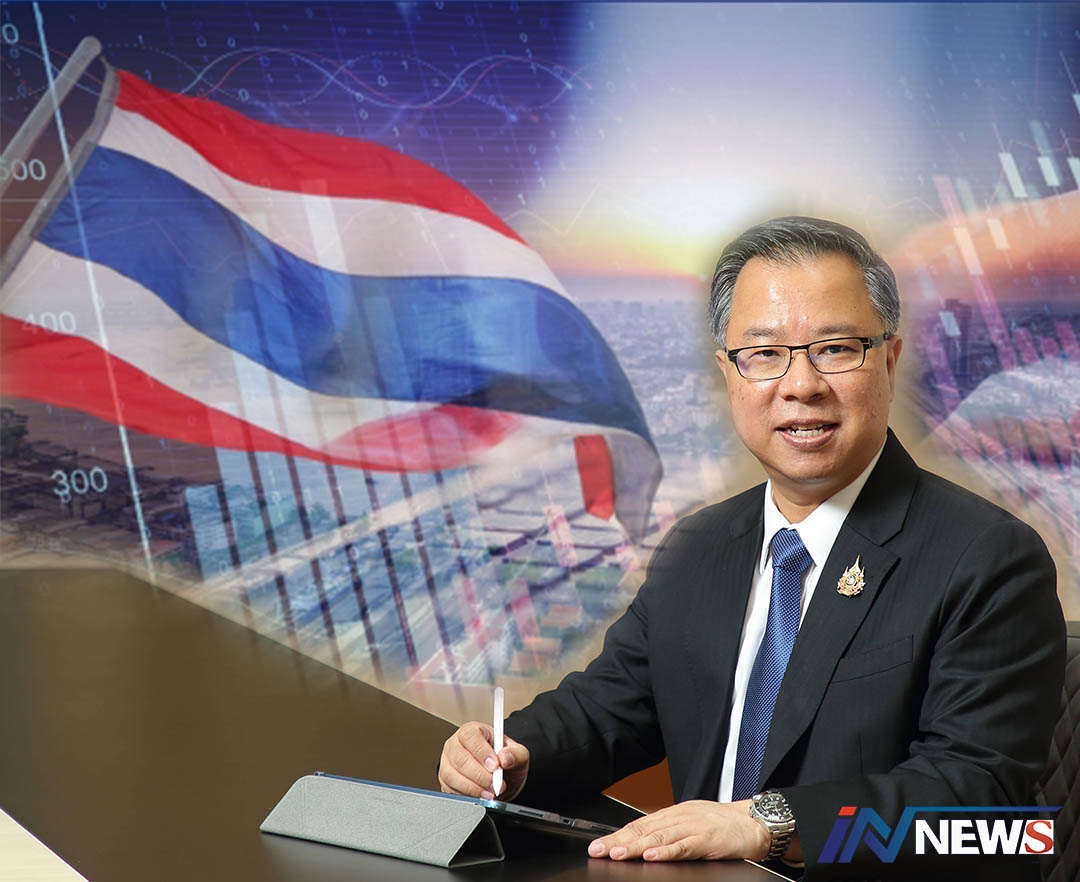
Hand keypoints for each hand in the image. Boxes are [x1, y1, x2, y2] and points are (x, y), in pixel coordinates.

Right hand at [437, 721, 528, 800]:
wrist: (501, 777)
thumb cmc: (505, 760)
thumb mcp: (519, 754)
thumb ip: (516, 754)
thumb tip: (505, 758)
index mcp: (473, 730)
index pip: (470, 735)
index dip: (481, 751)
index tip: (495, 766)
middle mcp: (456, 744)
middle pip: (460, 758)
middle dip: (479, 775)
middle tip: (495, 783)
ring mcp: (448, 762)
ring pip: (451, 775)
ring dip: (473, 788)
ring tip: (490, 792)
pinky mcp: (445, 780)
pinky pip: (449, 789)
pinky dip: (466, 795)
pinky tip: (480, 795)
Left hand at [586, 799, 782, 862]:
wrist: (755, 822)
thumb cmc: (723, 825)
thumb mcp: (691, 823)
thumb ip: (670, 833)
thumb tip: (644, 845)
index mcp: (674, 813)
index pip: (640, 824)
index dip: (618, 835)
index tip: (598, 845)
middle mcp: (679, 817)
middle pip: (644, 830)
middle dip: (618, 841)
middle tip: (598, 850)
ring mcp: (693, 827)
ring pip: (659, 837)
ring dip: (636, 847)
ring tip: (618, 854)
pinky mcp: (707, 839)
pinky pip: (684, 846)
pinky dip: (667, 852)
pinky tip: (652, 857)